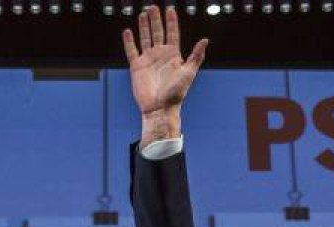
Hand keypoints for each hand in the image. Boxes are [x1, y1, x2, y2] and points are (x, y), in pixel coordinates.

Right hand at [122, 5, 207, 144]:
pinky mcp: (137, 67)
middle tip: (152, 6)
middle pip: (158, 32)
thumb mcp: (189, 73)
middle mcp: (160, 55)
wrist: (160, 108)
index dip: (171, 21)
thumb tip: (205, 40)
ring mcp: (148, 60)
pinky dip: (129, 41)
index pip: (172, 33)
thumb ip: (196, 56)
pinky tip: (128, 31)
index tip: (170, 9)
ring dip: (144, 26)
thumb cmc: (176, 93)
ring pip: (145, 38)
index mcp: (173, 55)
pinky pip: (132, 51)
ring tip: (143, 13)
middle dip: (155, 19)